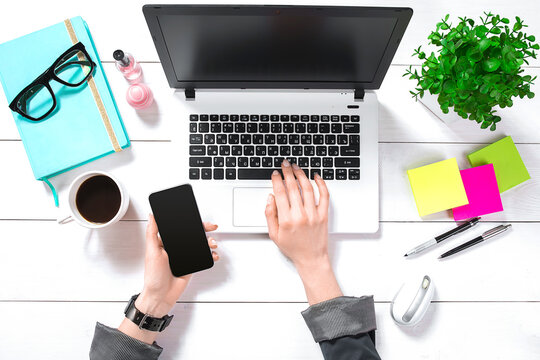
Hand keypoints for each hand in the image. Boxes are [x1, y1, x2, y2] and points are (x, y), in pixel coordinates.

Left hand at [136, 214, 218, 316]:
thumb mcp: (152, 252)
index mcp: (165, 242)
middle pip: (192, 234)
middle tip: (210, 227)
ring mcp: (184, 256)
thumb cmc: (153, 277)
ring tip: (212, 243)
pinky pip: (203, 256)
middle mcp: (175, 248)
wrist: (161, 296)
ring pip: (199, 244)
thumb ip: (152, 233)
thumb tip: (151, 217)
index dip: (188, 222)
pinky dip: (210, 255)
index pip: (178, 228)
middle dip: (203, 229)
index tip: (196, 218)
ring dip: (208, 241)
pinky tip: (212, 254)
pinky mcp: (191, 264)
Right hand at [265, 160, 341, 304]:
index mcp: (286, 220)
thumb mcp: (274, 234)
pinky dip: (321, 184)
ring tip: (297, 168)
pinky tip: (316, 177)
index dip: (277, 180)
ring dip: (301, 175)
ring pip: (308, 188)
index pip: (280, 193)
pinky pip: (324, 196)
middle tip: (285, 165)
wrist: (311, 258)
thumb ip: (269, 215)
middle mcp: (300, 215)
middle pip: (293, 187)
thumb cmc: (293, 248)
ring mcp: (313, 214)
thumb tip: (270, 198)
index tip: (275, 174)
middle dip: (288, 173)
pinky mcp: (324, 215)